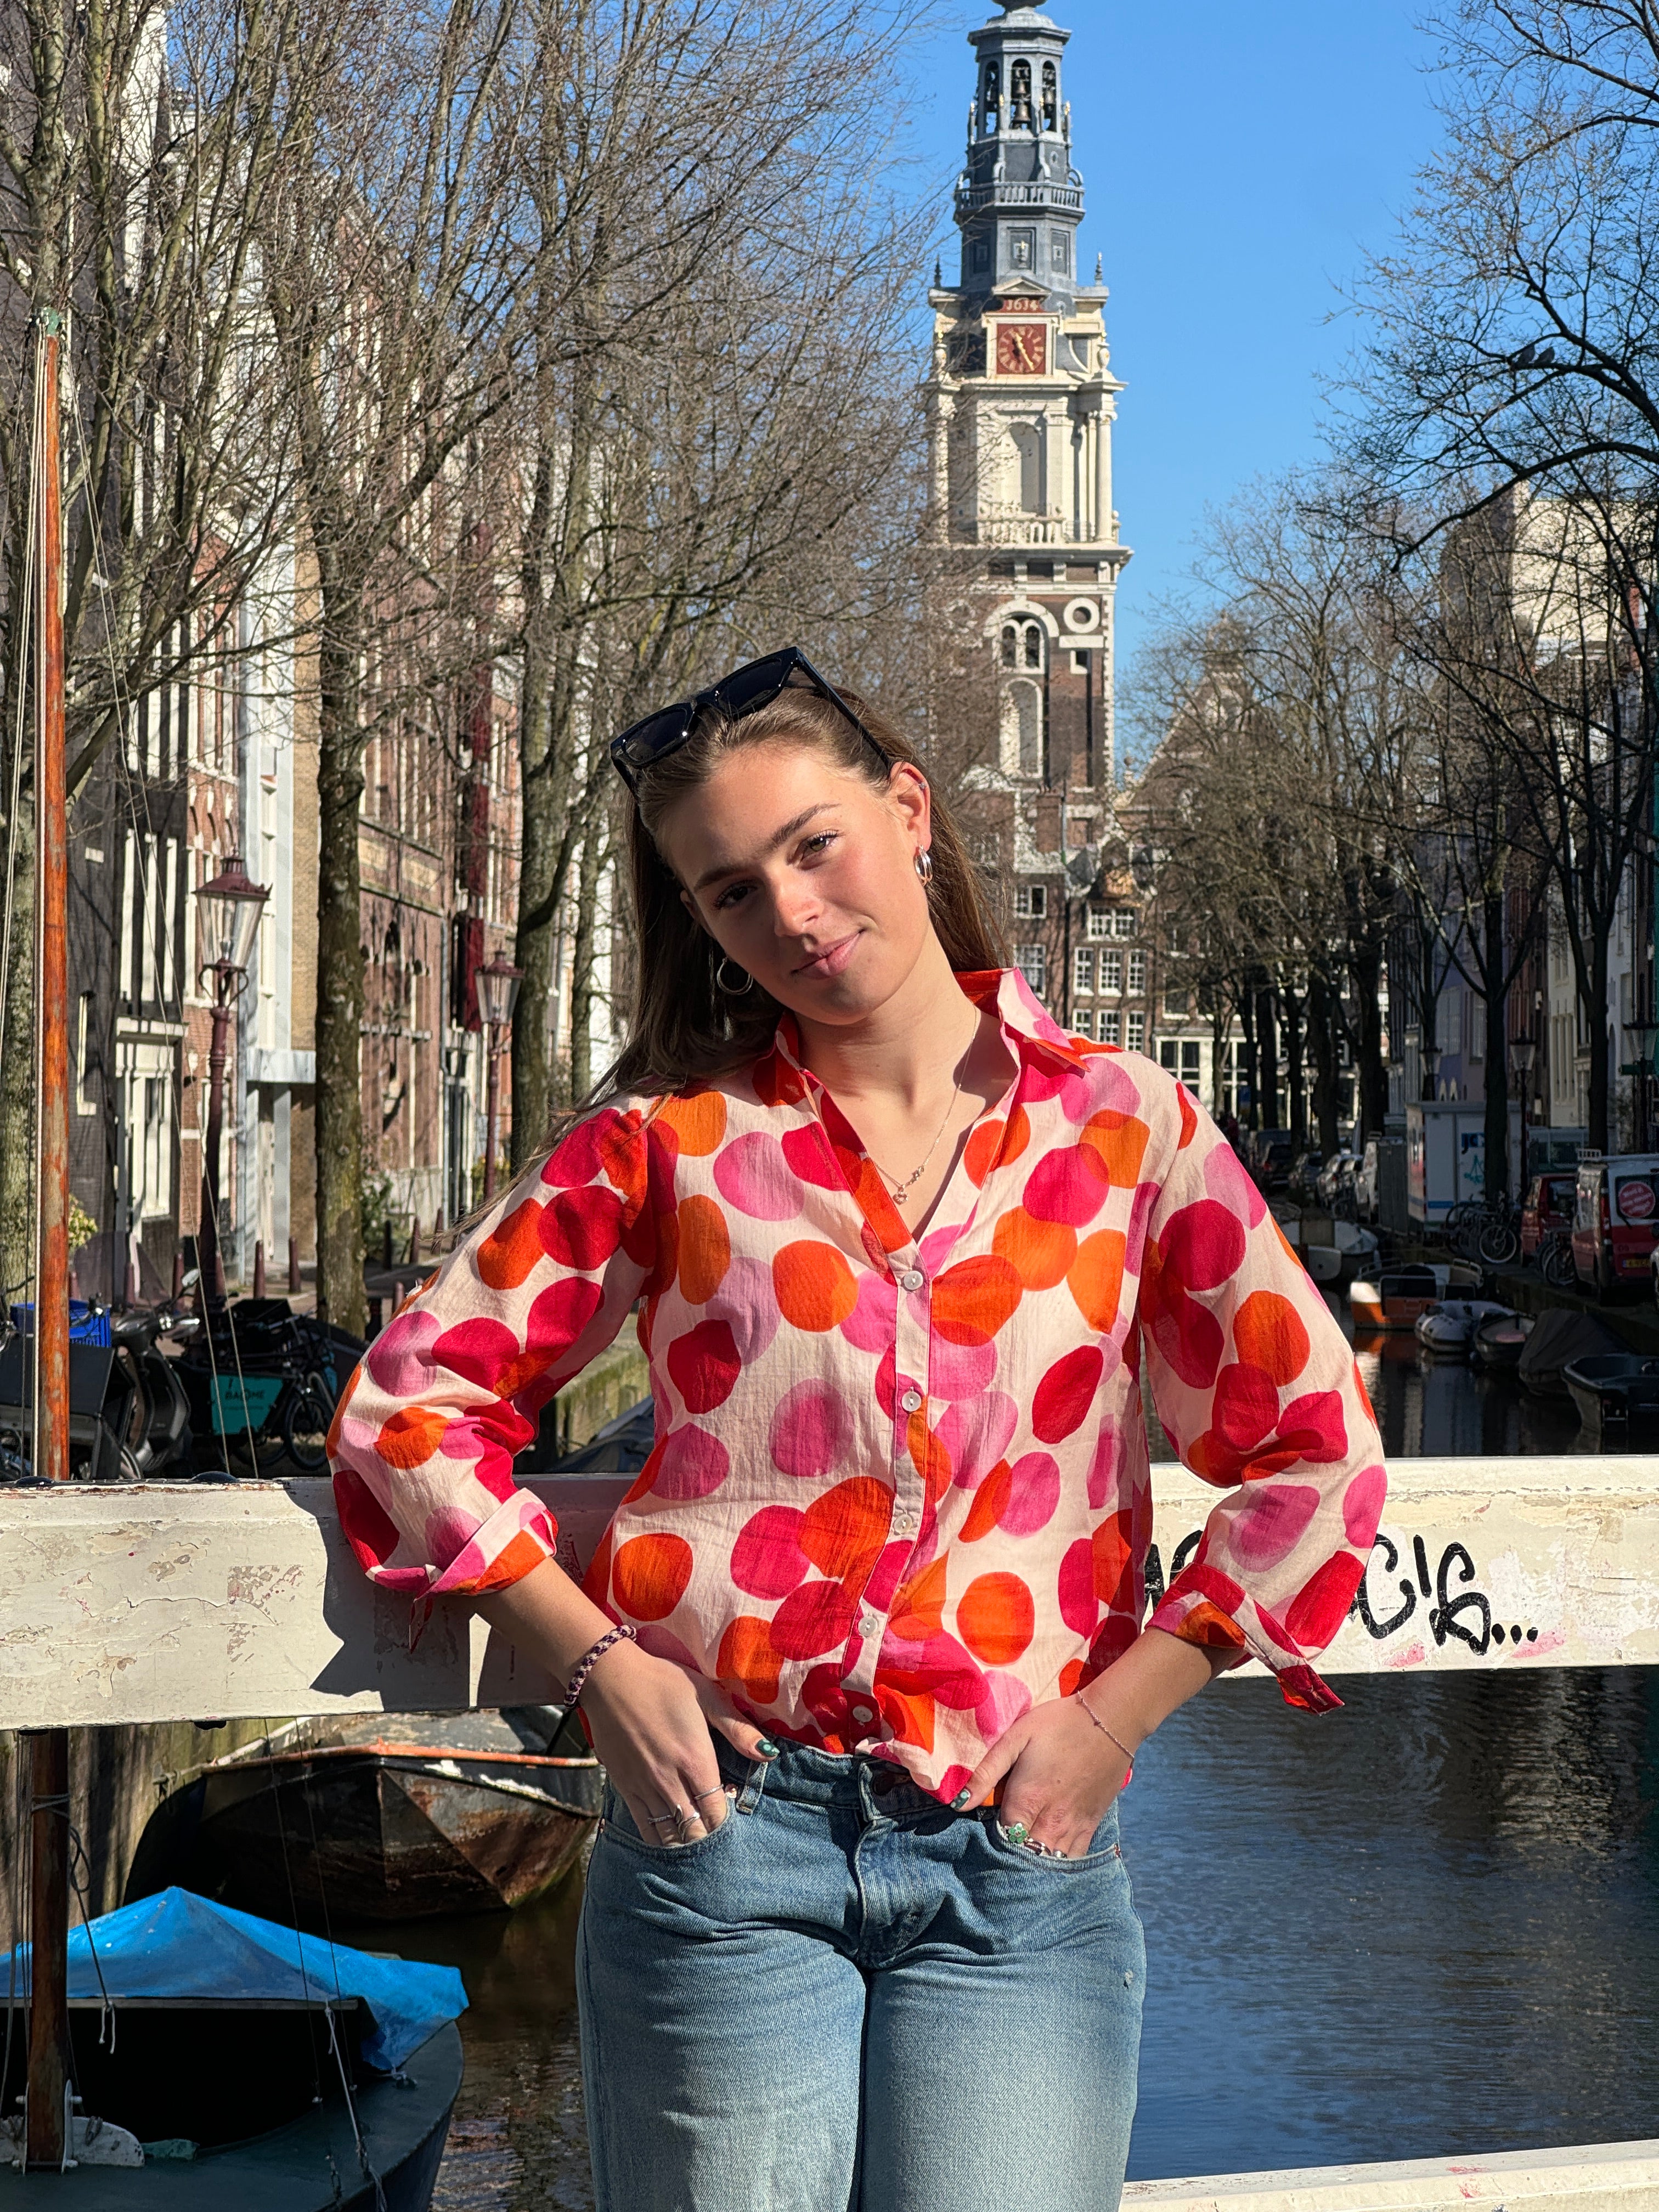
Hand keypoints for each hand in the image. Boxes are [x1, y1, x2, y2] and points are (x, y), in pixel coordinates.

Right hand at [580, 1638, 774, 1846]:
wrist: (610, 1679)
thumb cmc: (664, 1682)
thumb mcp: (707, 1695)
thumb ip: (738, 1728)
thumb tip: (768, 1754)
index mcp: (695, 1760)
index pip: (716, 1813)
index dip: (726, 1821)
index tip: (729, 1809)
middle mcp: (670, 1781)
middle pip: (694, 1831)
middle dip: (708, 1835)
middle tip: (714, 1824)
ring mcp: (644, 1788)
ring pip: (669, 1836)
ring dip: (685, 1841)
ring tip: (696, 1834)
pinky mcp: (624, 1788)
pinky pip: (644, 1828)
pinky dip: (659, 1839)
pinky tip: (670, 1835)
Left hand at [961, 1694, 1132, 1858]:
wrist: (1110, 1721)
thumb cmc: (1057, 1724)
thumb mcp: (1016, 1737)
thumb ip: (986, 1772)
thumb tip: (958, 1804)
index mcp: (1027, 1799)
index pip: (1000, 1840)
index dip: (987, 1842)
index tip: (978, 1838)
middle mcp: (1050, 1821)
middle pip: (1024, 1857)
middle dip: (1008, 1860)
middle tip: (994, 1855)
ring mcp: (1074, 1827)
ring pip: (1048, 1864)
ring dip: (1032, 1865)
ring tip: (1018, 1860)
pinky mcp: (1091, 1826)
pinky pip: (1072, 1860)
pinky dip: (1057, 1865)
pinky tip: (1047, 1860)